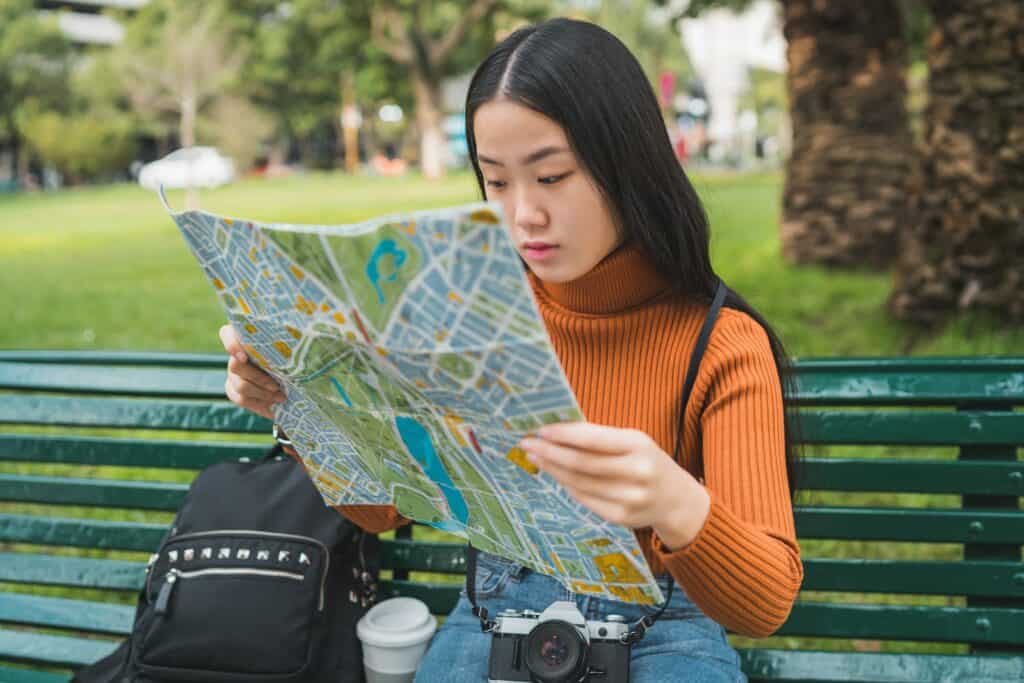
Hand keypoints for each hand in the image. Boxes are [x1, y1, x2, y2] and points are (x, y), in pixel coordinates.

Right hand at [218, 324, 285, 420]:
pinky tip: (273, 406)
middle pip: (234, 365)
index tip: (244, 357)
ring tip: (281, 397)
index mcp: (247, 338)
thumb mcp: (293, 350)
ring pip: (239, 385)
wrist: (292, 381)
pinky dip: (258, 404)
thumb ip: (290, 345)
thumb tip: (306, 344)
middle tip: (277, 385)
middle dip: (258, 378)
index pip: (227, 334)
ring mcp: (233, 373)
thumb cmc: (294, 358)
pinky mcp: (233, 390)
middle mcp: (236, 355)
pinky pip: (241, 399)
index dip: (231, 344)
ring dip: (262, 393)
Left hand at [519, 422, 710, 550]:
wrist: (676, 499)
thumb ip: (599, 437)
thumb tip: (555, 431)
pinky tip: (555, 474)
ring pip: (578, 483)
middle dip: (550, 452)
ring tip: (536, 456)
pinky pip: (584, 499)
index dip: (563, 434)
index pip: (592, 438)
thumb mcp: (633, 441)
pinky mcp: (620, 517)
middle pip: (581, 463)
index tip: (540, 429)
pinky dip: (566, 485)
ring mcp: (629, 498)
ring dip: (552, 469)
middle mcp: (636, 472)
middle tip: (527, 443)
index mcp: (639, 444)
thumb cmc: (646, 460)